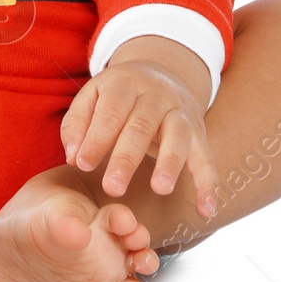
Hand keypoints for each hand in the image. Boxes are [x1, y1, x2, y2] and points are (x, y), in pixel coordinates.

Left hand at [60, 36, 219, 219]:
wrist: (163, 72)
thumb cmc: (118, 94)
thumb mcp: (92, 96)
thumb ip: (77, 123)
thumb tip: (72, 156)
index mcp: (125, 84)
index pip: (109, 113)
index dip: (96, 139)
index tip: (82, 164)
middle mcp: (156, 96)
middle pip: (141, 126)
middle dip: (126, 159)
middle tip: (112, 188)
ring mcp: (180, 113)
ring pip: (178, 137)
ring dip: (170, 164)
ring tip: (160, 189)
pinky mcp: (199, 132)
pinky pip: (206, 158)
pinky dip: (208, 183)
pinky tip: (205, 210)